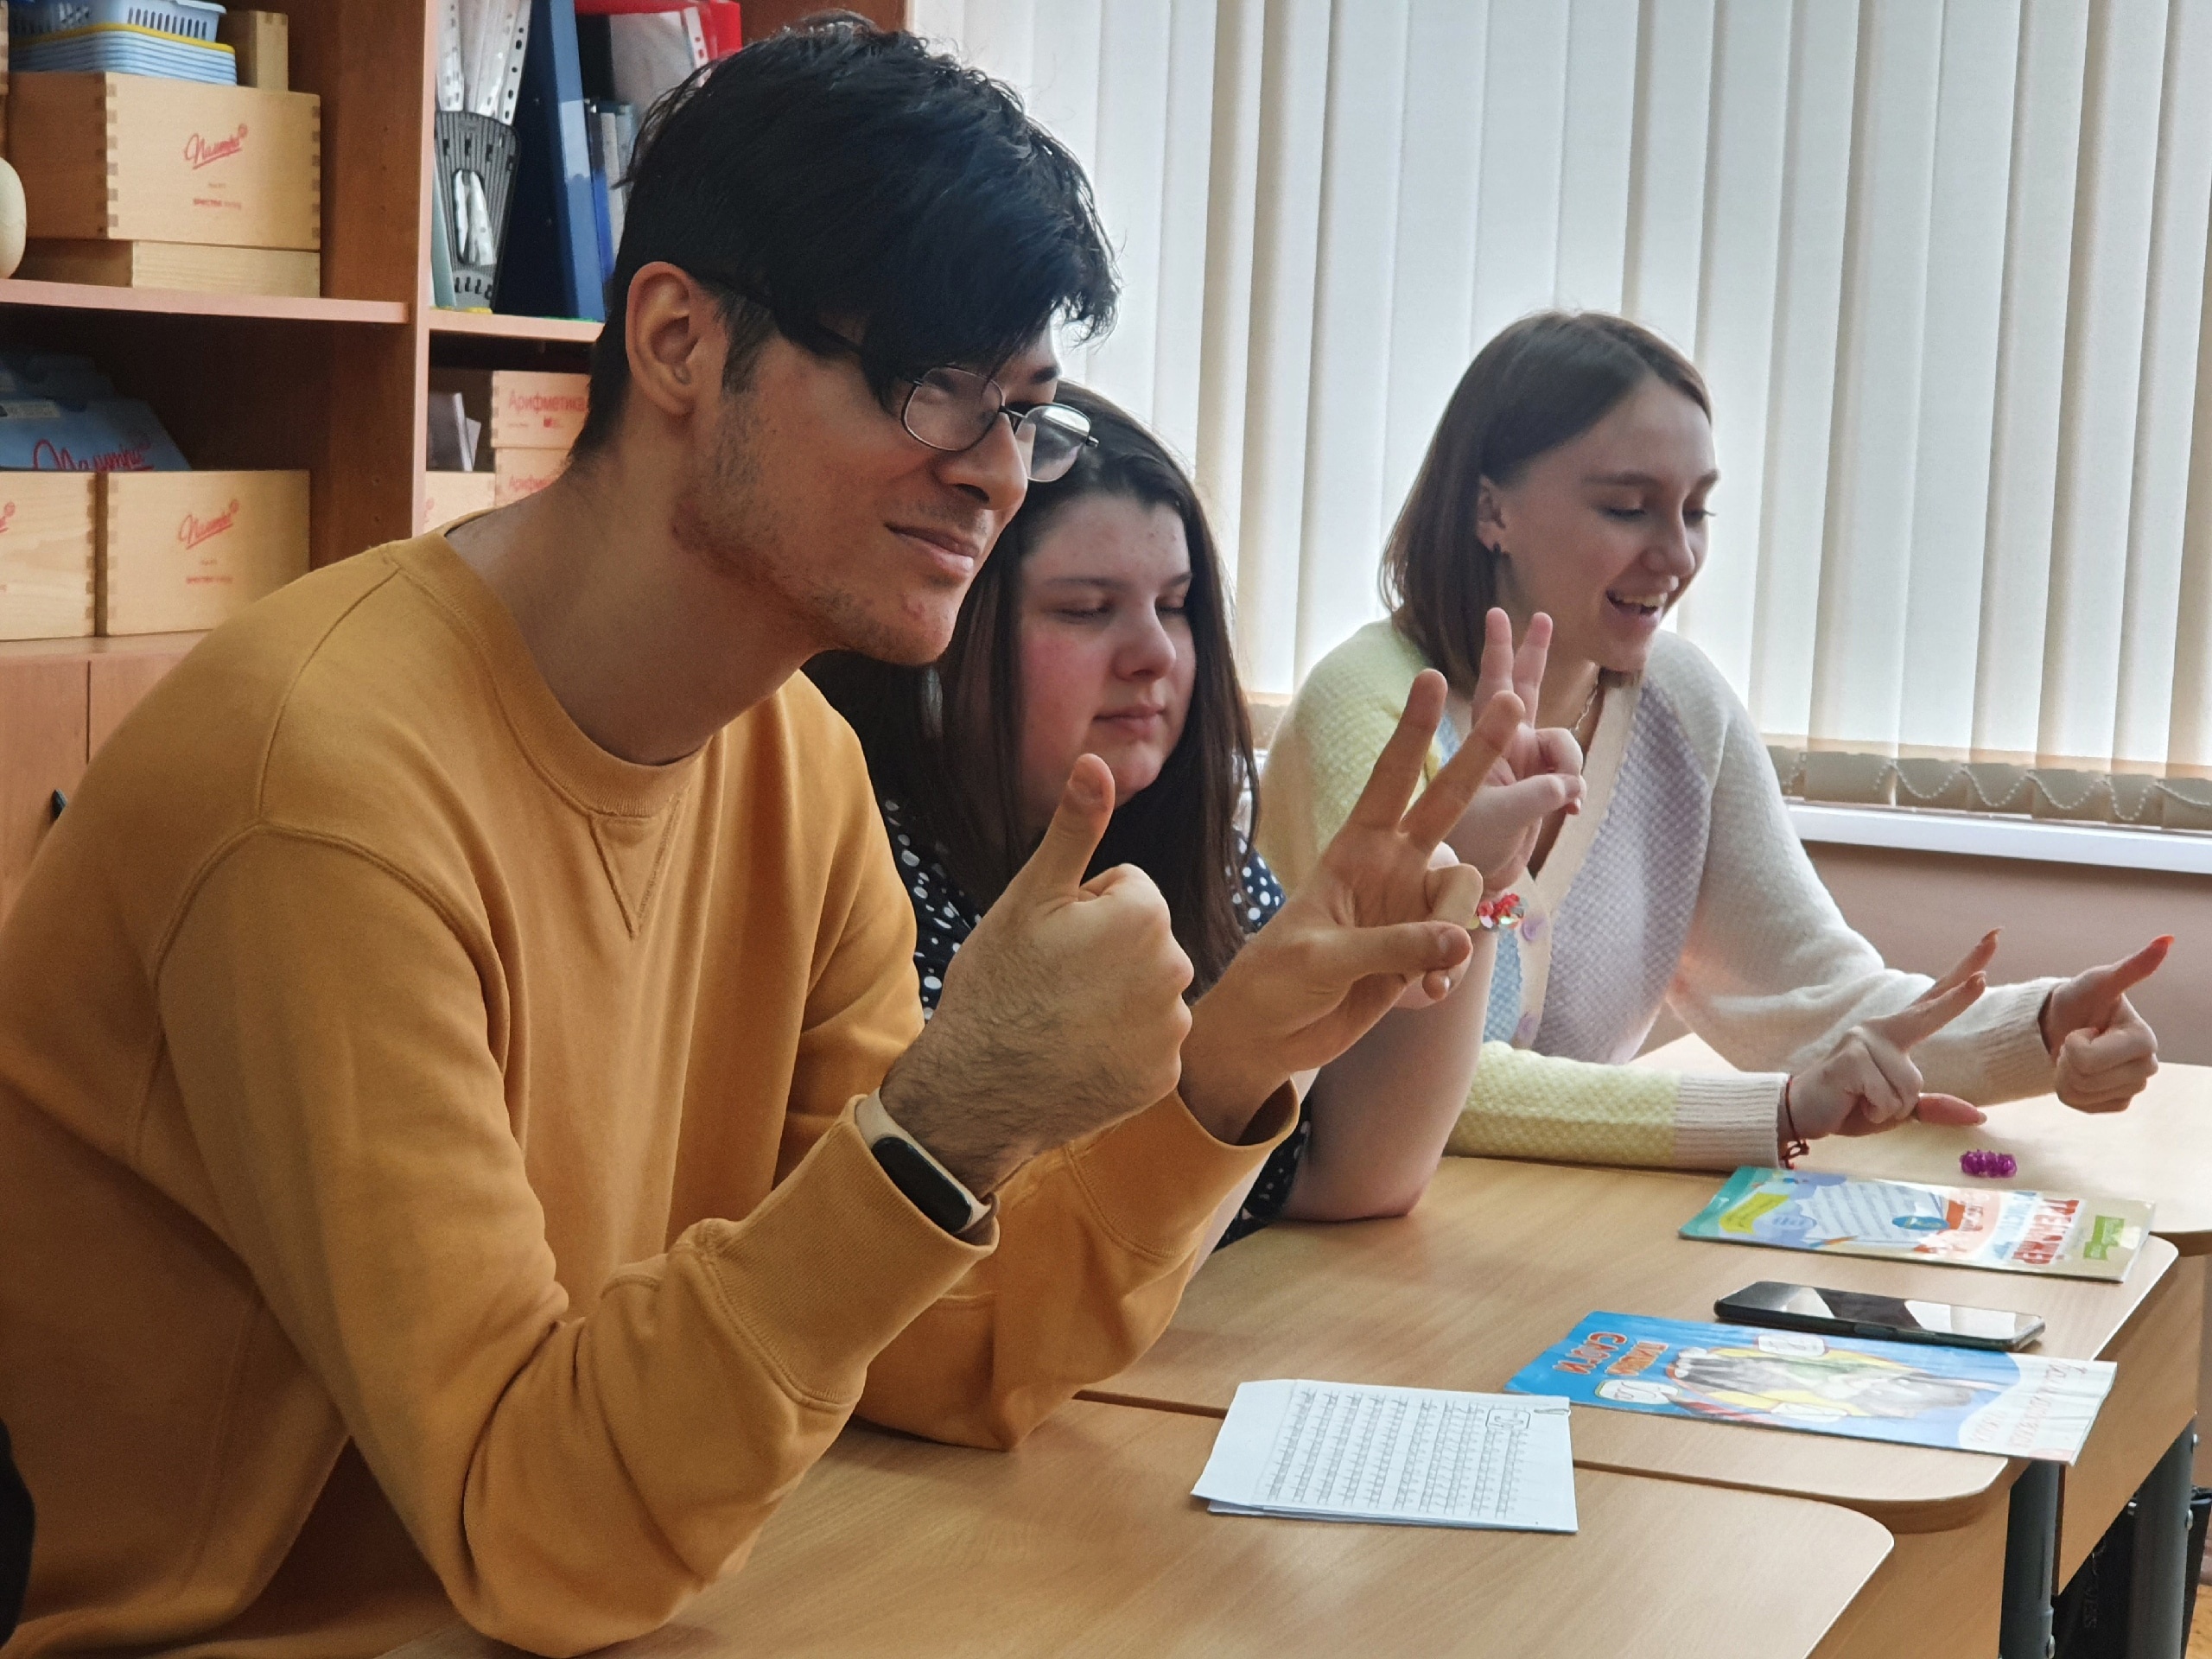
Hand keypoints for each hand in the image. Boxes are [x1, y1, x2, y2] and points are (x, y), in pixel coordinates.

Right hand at [879, 756, 1193, 1194]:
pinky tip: (1077, 1056)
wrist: (976, 1091)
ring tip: (1059, 1020)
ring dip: (1113, 999)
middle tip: (1050, 981)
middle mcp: (1176, 968)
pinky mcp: (1163, 1077)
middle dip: (1103, 951)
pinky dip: (1118, 1049)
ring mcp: (1172, 1029)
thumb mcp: (1029, 897)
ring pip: (1145, 991)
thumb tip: (1096, 761)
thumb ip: (1074, 828)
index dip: (1080, 910)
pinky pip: (1147, 1045)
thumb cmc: (996, 985)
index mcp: (1146, 914)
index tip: (1048, 941)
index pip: (1125, 888)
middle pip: (1140, 940)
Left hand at [1180, 670, 1521, 1135]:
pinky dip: (1445, 975)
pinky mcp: (1422, 952)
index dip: (1413, 733)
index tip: (1432, 678)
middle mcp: (1391, 868)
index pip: (1390, 780)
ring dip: (1451, 932)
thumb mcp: (1324, 958)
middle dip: (1476, 754)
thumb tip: (1458, 942)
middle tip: (1509, 703)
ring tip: (1415, 975)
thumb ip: (1392, 945)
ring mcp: (1410, 908)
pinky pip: (1458, 951)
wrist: (1273, 1032)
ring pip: (1463, 894)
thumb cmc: (1278, 979)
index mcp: (1355, 850)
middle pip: (1445, 801)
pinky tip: (1415, 995)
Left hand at [1442, 609, 1585, 888]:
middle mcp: (1505, 747)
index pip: (1492, 687)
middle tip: (1542, 616)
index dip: (1497, 651)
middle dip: (1534, 654)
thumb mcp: (1500, 816)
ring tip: (1562, 798)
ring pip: (1564, 744)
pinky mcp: (1542, 791)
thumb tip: (1572, 783)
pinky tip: (1569, 809)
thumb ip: (1539, 792)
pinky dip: (1574, 790)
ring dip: (1570, 765)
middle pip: (1525, 689)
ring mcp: (1526, 767)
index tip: (1495, 613)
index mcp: (1484, 744)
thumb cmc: (1468, 849)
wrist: (1474, 886)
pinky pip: (1572, 777)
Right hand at [1782, 935, 1995, 1141]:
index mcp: (1895, 1035)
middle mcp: (1880, 1029)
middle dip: (1963, 993)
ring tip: (1863, 1103)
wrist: (1802, 1114)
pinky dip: (1876, 1114)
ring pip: (1910, 1088)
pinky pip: (1889, 1100)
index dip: (1963, 976)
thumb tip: (1979, 1115)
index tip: (1993, 939)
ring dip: (1891, 1110)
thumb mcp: (1899, 1109)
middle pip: (1930, 1011)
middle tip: (1996, 934)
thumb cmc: (1852, 1105)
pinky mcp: (1851, 1058)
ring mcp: (1864, 1040)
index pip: (1935, 1001)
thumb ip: (1935, 1107)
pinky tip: (1854, 1103)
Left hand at [2040, 936, 2168, 1111]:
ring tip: (2075, 1054)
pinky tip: (2078, 1072)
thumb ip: (2131, 967)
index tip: (2084, 1028)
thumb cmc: (2082, 998)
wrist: (2064, 1023)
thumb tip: (2167, 939)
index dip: (2072, 1043)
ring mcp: (2133, 1087)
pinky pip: (2082, 1106)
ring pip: (2080, 1095)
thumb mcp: (2098, 981)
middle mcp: (2147, 1066)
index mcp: (2145, 1040)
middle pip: (2084, 1080)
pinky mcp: (2117, 1102)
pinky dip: (2069, 1091)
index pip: (2088, 1060)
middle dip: (2067, 1059)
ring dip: (2065, 1074)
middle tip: (2076, 1040)